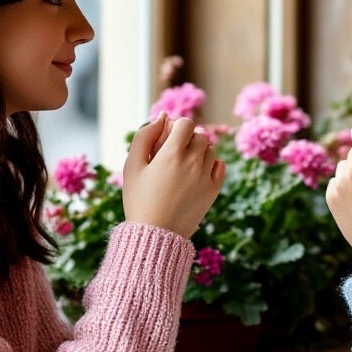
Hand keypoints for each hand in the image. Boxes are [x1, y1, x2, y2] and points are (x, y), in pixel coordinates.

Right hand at [121, 114, 224, 237]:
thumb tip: (163, 117)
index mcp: (171, 154)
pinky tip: (196, 174)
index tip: (167, 141)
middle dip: (187, 140)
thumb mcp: (132, 166)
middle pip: (200, 135)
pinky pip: (219, 165)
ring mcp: (206, 177)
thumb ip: (144, 136)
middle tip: (172, 156)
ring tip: (183, 167)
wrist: (155, 234)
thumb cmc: (139, 199)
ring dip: (199, 152)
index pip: (186, 123)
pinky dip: (210, 164)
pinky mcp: (213, 190)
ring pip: (210, 149)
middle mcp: (193, 162)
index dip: (176, 128)